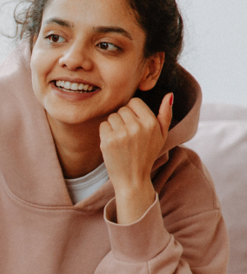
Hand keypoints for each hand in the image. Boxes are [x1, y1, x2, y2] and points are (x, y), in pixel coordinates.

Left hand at [99, 93, 172, 223]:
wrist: (132, 179)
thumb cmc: (147, 155)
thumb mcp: (161, 135)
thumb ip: (166, 115)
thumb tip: (169, 94)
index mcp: (151, 123)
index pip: (134, 102)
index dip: (132, 112)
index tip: (134, 124)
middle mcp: (137, 127)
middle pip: (121, 109)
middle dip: (123, 119)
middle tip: (128, 135)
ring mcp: (122, 134)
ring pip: (112, 116)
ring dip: (114, 126)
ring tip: (121, 140)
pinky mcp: (108, 141)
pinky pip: (103, 125)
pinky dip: (105, 133)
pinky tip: (113, 144)